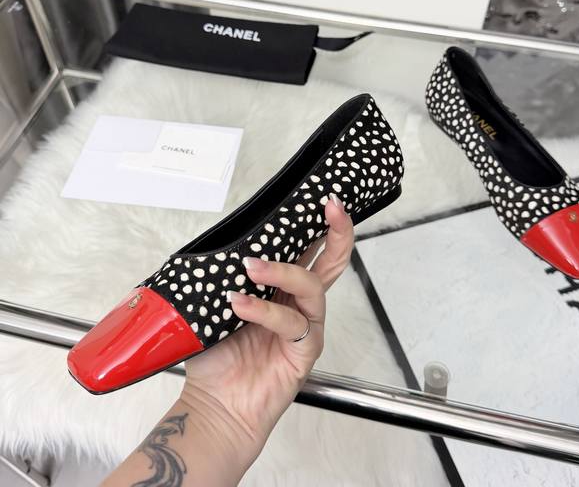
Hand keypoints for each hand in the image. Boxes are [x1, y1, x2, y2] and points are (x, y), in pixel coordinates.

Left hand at [180, 196, 353, 466]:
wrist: (217, 405)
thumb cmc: (218, 356)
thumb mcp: (217, 303)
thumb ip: (229, 275)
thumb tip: (229, 243)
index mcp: (281, 288)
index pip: (305, 249)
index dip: (316, 223)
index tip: (320, 198)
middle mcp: (298, 303)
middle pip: (332, 262)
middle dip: (336, 231)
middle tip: (331, 207)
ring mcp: (304, 326)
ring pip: (311, 286)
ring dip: (282, 271)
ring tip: (252, 267)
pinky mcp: (304, 350)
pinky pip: (291, 322)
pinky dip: (264, 310)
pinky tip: (239, 304)